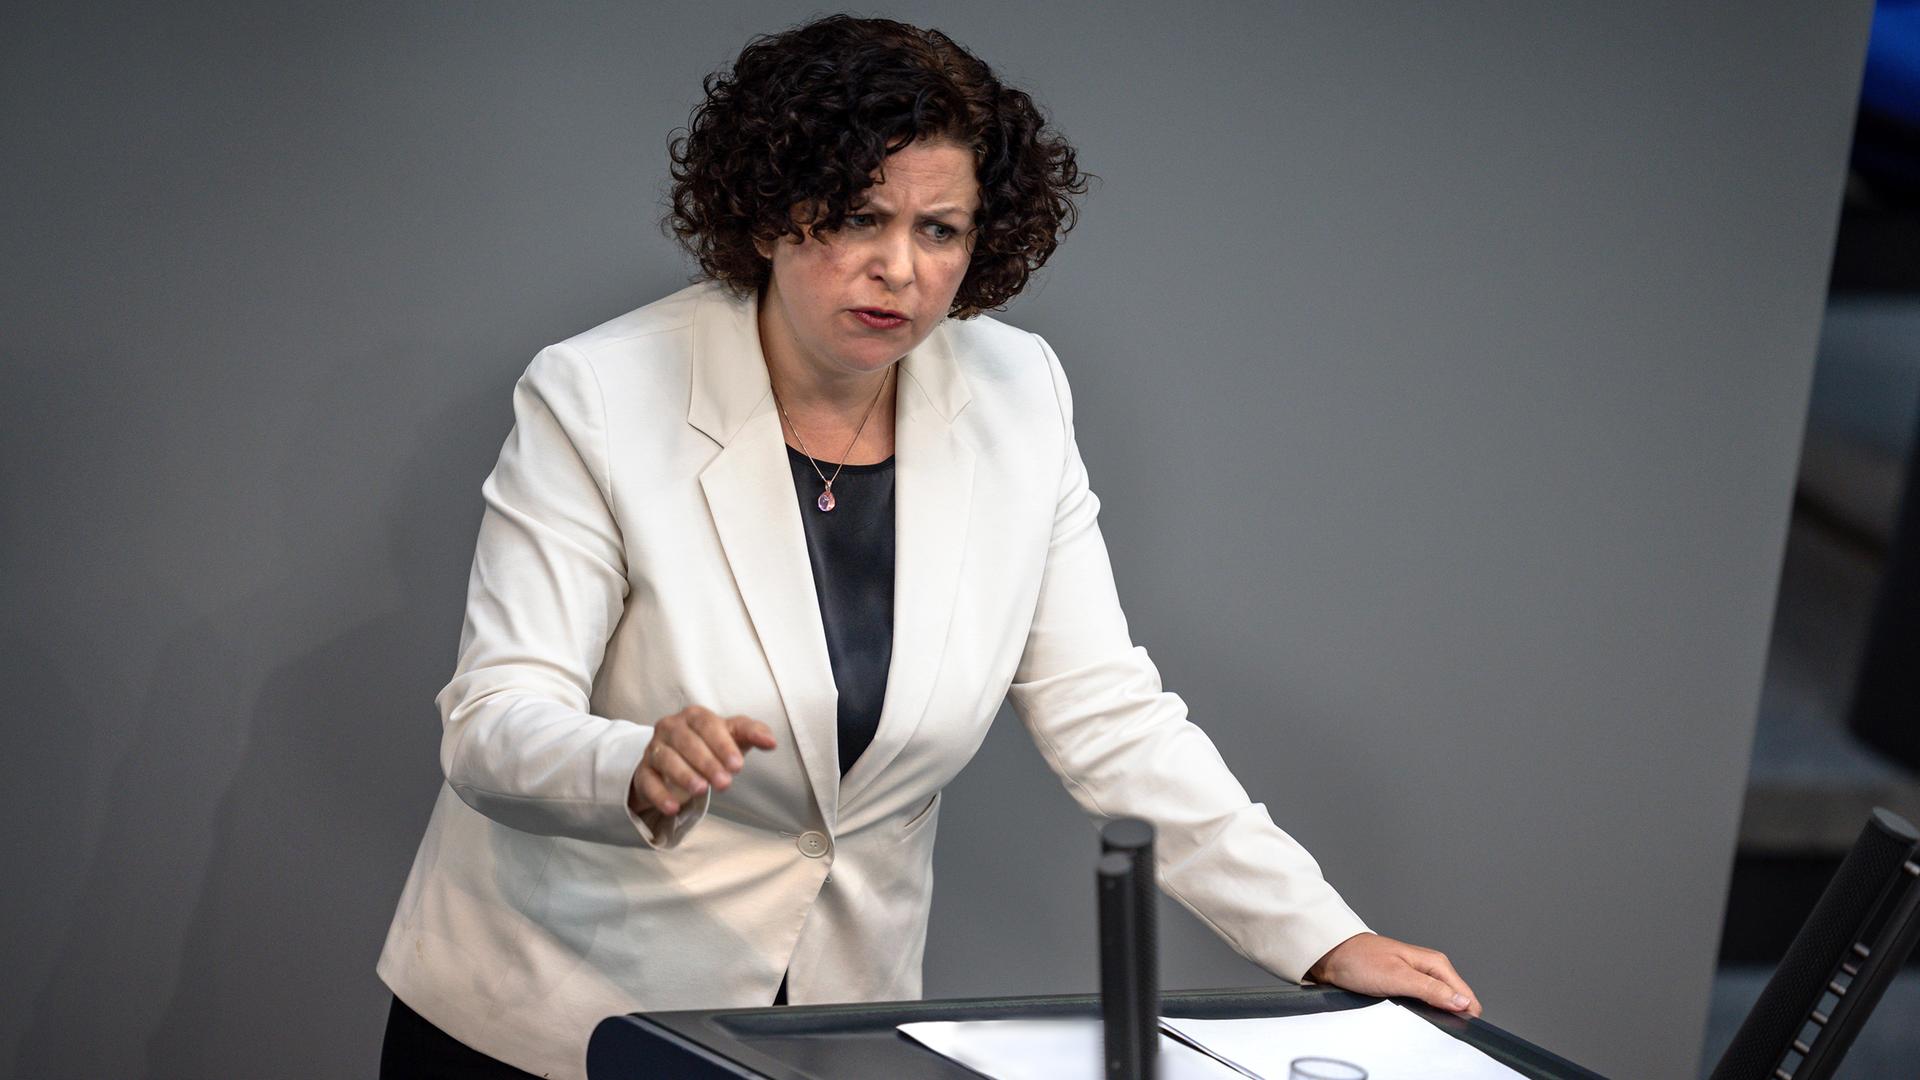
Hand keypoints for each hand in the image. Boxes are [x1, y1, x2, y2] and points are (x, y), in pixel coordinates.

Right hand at [628, 706, 776, 817]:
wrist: (675, 759)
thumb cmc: (710, 744)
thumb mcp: (732, 736)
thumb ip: (752, 733)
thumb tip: (772, 742)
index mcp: (694, 716)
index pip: (707, 725)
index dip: (722, 744)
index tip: (738, 765)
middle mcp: (671, 727)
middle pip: (687, 742)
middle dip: (707, 763)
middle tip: (725, 783)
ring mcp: (654, 748)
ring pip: (666, 759)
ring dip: (684, 775)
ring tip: (701, 791)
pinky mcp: (643, 771)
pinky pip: (648, 781)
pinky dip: (659, 795)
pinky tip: (673, 807)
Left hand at [1304, 932, 1481, 1017]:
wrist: (1331, 955)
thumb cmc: (1360, 960)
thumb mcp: (1398, 977)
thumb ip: (1431, 989)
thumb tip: (1462, 1002)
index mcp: (1435, 963)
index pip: (1466, 996)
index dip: (1465, 1014)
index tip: (1456, 1029)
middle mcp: (1430, 969)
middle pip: (1455, 1001)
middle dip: (1450, 1016)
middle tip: (1432, 1025)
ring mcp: (1418, 978)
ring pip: (1440, 1004)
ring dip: (1434, 1015)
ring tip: (1420, 1020)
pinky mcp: (1405, 986)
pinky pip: (1423, 1005)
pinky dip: (1421, 1013)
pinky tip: (1411, 1017)